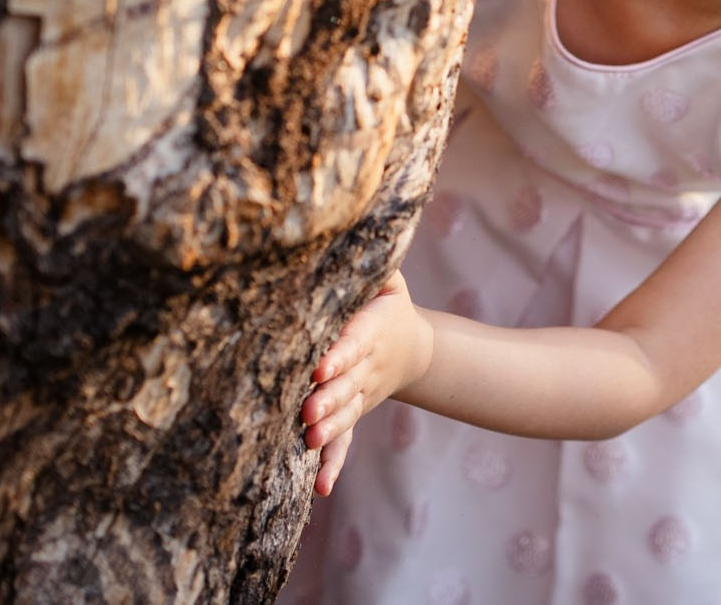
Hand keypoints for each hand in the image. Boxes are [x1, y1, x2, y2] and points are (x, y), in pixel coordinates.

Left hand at [301, 269, 432, 494]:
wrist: (413, 349)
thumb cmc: (389, 305)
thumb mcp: (389, 278)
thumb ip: (370, 264)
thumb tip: (350, 231)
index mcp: (372, 331)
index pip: (354, 342)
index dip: (338, 355)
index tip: (319, 367)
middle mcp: (367, 368)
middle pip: (347, 385)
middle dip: (328, 399)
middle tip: (307, 412)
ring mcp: (362, 395)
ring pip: (345, 415)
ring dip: (328, 430)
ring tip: (309, 441)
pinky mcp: (354, 414)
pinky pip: (346, 441)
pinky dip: (334, 464)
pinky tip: (321, 488)